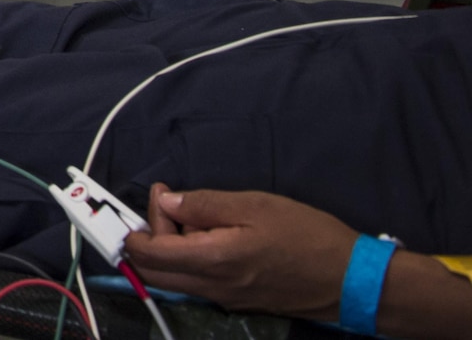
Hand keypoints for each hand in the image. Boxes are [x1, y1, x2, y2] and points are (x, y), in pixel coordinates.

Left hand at [121, 184, 350, 319]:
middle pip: (153, 271)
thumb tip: (167, 202)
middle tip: (169, 204)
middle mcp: (212, 287)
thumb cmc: (308, 237)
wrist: (352, 280)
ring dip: (170, 247)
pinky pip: (199, 282)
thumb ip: (204, 205)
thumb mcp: (255, 206)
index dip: (142, 222)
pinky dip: (191, 259)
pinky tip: (213, 235)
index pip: (148, 253)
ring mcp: (225, 298)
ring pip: (175, 278)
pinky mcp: (239, 300)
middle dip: (147, 237)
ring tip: (195, 215)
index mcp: (212, 261)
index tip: (162, 194)